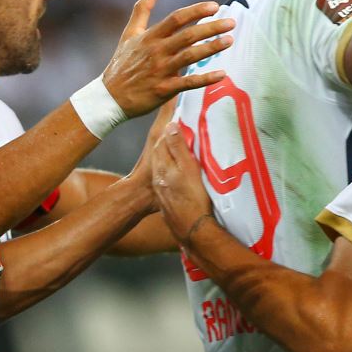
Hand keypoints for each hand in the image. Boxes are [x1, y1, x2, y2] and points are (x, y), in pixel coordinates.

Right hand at [100, 0, 234, 116]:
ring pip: (190, 56)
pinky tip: (222, 74)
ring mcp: (161, 71)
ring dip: (211, 47)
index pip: (176, 18)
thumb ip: (142, 9)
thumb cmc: (121, 64)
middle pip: (188, 35)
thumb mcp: (129, 34)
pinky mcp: (164, 90)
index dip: (196, 11)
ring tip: (230, 40)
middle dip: (211, 27)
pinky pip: (188, 83)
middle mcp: (157, 51)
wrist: (109, 97)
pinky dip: (205, 79)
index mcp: (150, 37)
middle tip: (231, 22)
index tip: (214, 6)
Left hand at [148, 122, 216, 243]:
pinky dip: (176, 176)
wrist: (193, 232)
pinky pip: (170, 184)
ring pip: (165, 170)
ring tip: (186, 155)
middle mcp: (158, 178)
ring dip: (174, 161)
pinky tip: (184, 179)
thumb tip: (170, 125)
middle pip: (162, 155)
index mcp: (162, 167)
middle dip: (171, 144)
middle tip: (183, 135)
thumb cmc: (193, 200)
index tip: (179, 120)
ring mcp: (163, 192)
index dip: (170, 129)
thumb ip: (178, 147)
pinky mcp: (168, 204)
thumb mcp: (188, 169)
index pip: (162, 142)